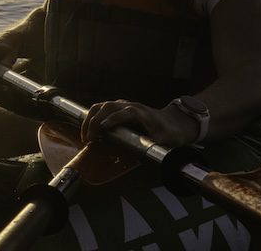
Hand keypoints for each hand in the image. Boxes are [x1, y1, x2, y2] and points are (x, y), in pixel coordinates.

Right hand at [81, 99, 199, 147]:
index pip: (123, 113)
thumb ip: (155, 145)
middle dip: (95, 121)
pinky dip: (92, 117)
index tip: (102, 129)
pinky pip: (101, 109)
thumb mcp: (165, 140)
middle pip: (107, 107)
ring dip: (90, 119)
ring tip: (85, 136)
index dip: (112, 119)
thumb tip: (145, 154)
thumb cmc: (169, 132)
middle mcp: (129, 106)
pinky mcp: (119, 109)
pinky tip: (89, 130)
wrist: (174, 121)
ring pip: (101, 106)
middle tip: (89, 138)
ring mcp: (123, 105)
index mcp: (140, 113)